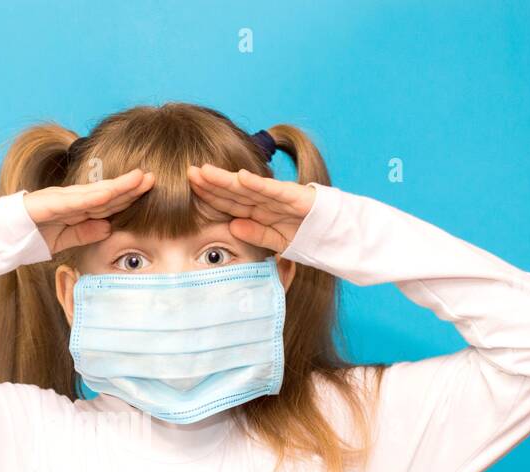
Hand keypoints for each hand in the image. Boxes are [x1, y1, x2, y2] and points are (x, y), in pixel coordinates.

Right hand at [23, 169, 154, 254]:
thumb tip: (109, 228)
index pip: (106, 203)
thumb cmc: (28, 237)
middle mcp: (69, 200)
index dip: (127, 196)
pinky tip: (109, 194)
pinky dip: (92, 197)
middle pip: (105, 194)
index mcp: (74, 209)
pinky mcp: (47, 204)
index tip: (148, 190)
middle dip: (129, 186)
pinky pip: (73, 201)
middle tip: (153, 178)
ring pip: (94, 193)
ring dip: (117, 186)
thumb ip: (85, 233)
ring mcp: (59, 200)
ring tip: (139, 179)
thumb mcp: (63, 240)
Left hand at [186, 163, 316, 254]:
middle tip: (188, 172)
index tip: (189, 188)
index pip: (230, 203)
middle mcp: (267, 201)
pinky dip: (258, 184)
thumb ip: (256, 234)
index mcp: (260, 211)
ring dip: (226, 180)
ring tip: (206, 172)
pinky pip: (273, 191)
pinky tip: (240, 178)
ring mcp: (280, 198)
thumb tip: (232, 227)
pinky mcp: (296, 198)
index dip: (210, 195)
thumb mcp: (277, 242)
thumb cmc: (309, 236)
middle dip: (211, 183)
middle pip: (234, 192)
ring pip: (248, 188)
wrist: (341, 236)